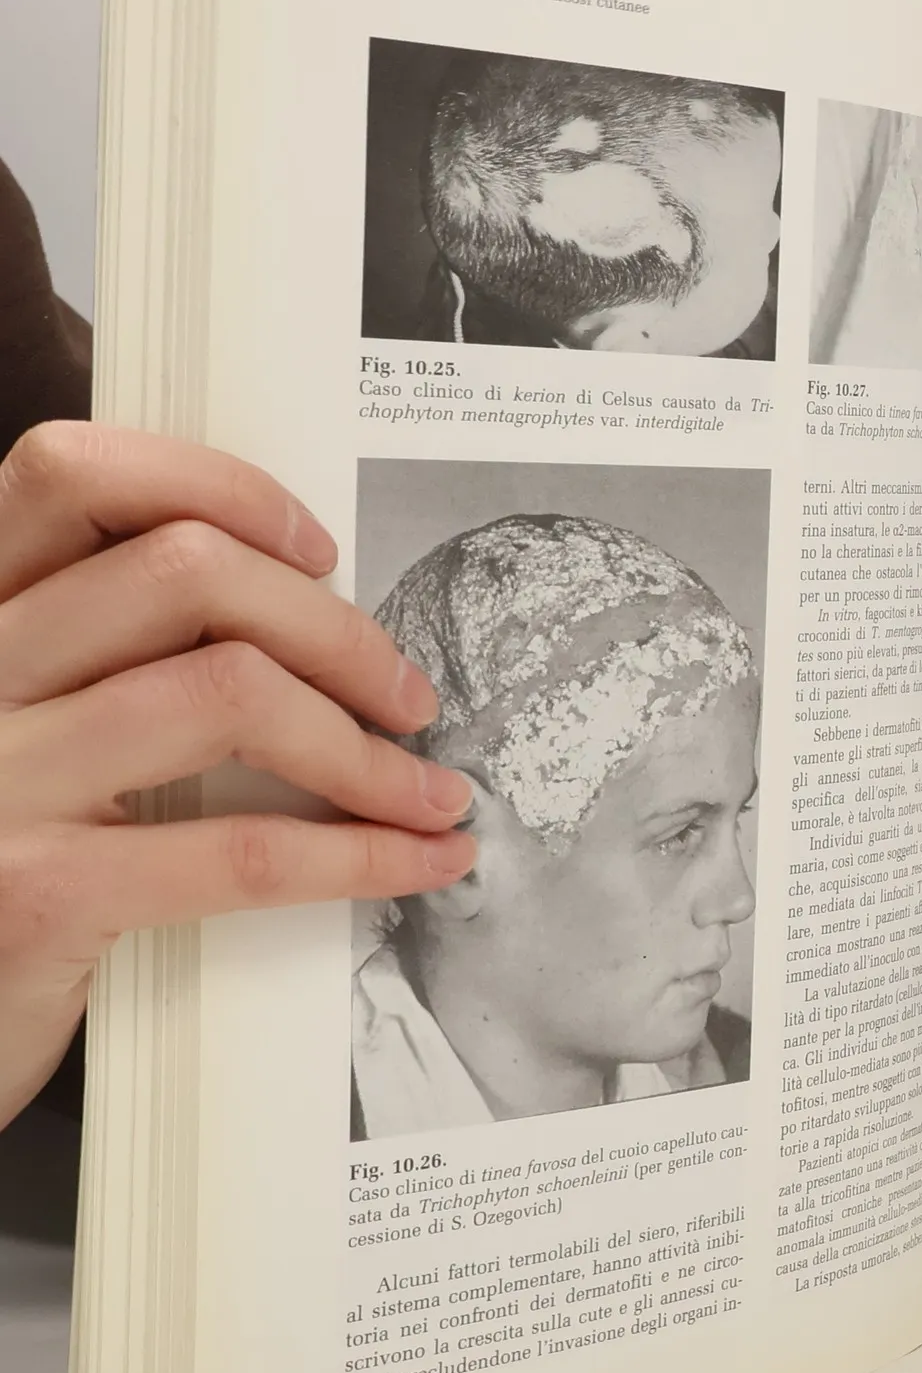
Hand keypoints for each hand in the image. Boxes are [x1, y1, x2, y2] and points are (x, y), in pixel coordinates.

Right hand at [0, 423, 475, 1128]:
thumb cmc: (3, 869)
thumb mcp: (28, 735)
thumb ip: (113, 664)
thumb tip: (311, 627)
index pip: (69, 476)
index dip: (216, 487)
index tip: (315, 548)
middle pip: (185, 572)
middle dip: (335, 628)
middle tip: (407, 696)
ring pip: (228, 690)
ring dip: (366, 745)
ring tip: (429, 790)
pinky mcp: (35, 897)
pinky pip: (244, 849)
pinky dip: (362, 852)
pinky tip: (421, 860)